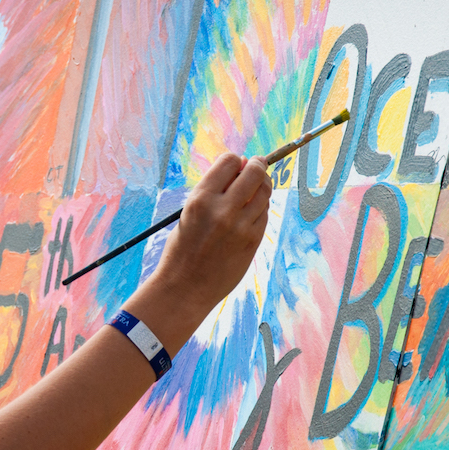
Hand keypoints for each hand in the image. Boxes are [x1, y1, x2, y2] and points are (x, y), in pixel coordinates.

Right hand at [154, 153, 270, 310]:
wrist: (185, 288)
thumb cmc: (183, 248)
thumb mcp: (189, 213)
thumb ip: (213, 191)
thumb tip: (241, 164)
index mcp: (201, 199)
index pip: (229, 161)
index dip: (235, 161)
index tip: (237, 165)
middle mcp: (223, 209)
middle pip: (254, 172)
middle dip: (257, 165)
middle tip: (256, 165)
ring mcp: (241, 226)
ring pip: (264, 192)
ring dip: (261, 186)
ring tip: (252, 191)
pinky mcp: (253, 240)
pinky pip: (264, 214)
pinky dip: (259, 208)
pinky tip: (248, 214)